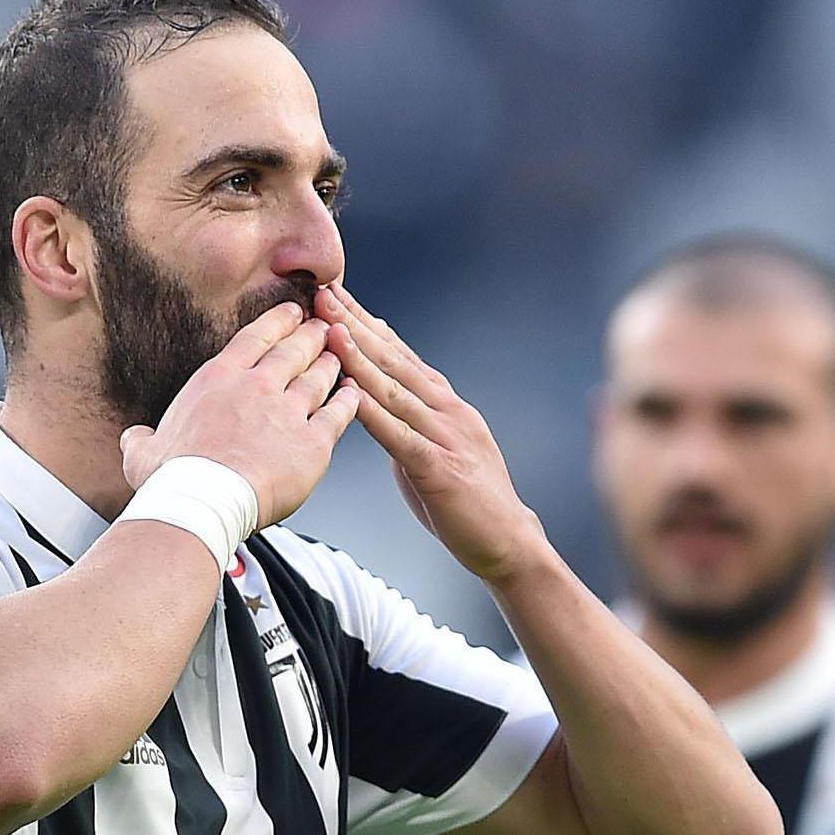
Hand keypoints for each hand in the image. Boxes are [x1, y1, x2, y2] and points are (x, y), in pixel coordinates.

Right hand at [119, 300, 363, 527]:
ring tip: (338, 356)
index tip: (293, 312)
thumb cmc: (172, 480)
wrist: (202, 502)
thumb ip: (143, 438)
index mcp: (218, 379)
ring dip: (331, 363)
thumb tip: (135, 438)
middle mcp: (258, 387)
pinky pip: (338, 414)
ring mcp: (288, 413)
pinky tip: (354, 395)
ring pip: (319, 377)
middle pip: (294, 350)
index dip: (279, 321)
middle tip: (323, 326)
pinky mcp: (313, 443)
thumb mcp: (143, 452)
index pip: (256, 337)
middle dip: (312, 334)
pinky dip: (349, 401)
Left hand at [321, 284, 549, 580]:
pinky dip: (374, 412)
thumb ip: (408, 426)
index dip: (367, 323)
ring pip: (396, 390)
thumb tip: (377, 407)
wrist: (510, 541)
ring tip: (330, 328)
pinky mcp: (442, 470)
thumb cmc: (469, 501)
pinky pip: (401, 436)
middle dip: (357, 325)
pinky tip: (350, 392)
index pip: (400, 355)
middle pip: (396, 360)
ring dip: (360, 357)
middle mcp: (449, 411)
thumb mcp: (435, 451)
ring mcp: (447, 437)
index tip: (336, 296)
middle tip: (324, 293)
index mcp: (447, 404)